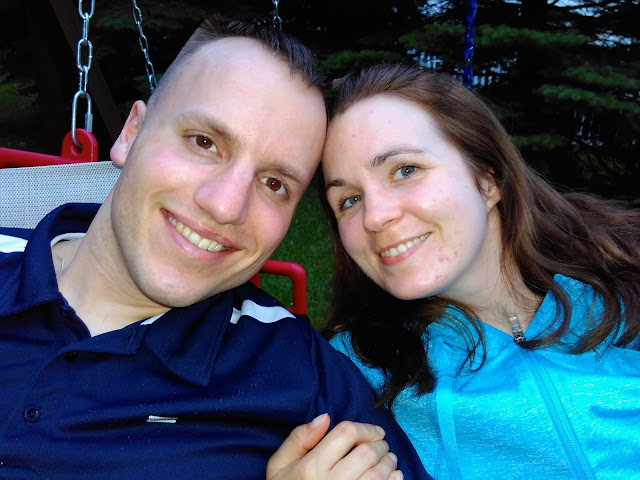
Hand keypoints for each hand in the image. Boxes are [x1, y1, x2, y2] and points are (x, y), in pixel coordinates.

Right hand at [266, 414, 402, 479]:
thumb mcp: (279, 465)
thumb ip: (298, 439)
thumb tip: (325, 418)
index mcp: (311, 467)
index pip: (346, 434)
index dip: (365, 428)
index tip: (374, 431)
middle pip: (366, 454)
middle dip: (379, 444)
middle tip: (382, 444)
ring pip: (378, 474)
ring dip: (389, 462)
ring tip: (389, 458)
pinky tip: (394, 476)